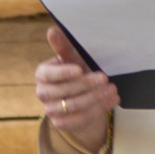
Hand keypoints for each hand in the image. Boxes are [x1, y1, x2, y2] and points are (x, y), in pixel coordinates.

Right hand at [35, 25, 116, 149]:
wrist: (82, 95)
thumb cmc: (76, 71)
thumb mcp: (72, 58)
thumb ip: (62, 46)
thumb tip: (52, 30)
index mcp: (42, 74)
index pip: (47, 75)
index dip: (63, 73)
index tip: (79, 70)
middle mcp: (42, 93)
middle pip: (63, 91)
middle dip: (86, 84)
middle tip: (104, 78)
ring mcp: (50, 110)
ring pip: (73, 106)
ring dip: (96, 98)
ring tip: (112, 90)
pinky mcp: (61, 124)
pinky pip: (80, 119)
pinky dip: (98, 110)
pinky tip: (111, 101)